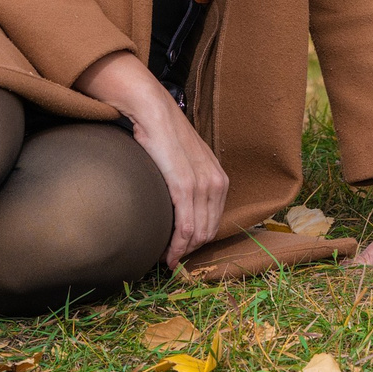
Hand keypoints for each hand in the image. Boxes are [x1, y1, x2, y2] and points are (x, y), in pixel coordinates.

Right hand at [76, 51, 228, 266]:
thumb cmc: (163, 135)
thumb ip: (189, 180)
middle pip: (208, 231)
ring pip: (198, 234)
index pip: (214, 221)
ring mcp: (202, 185)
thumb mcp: (186, 160)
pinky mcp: (184, 187)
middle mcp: (217, 183)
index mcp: (219, 178)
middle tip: (171, 260)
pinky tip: (165, 254)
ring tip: (166, 260)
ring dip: (182, 252)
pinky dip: (176, 246)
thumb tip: (178, 202)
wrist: (153, 111)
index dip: (199, 242)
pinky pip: (186, 227)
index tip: (182, 252)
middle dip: (191, 251)